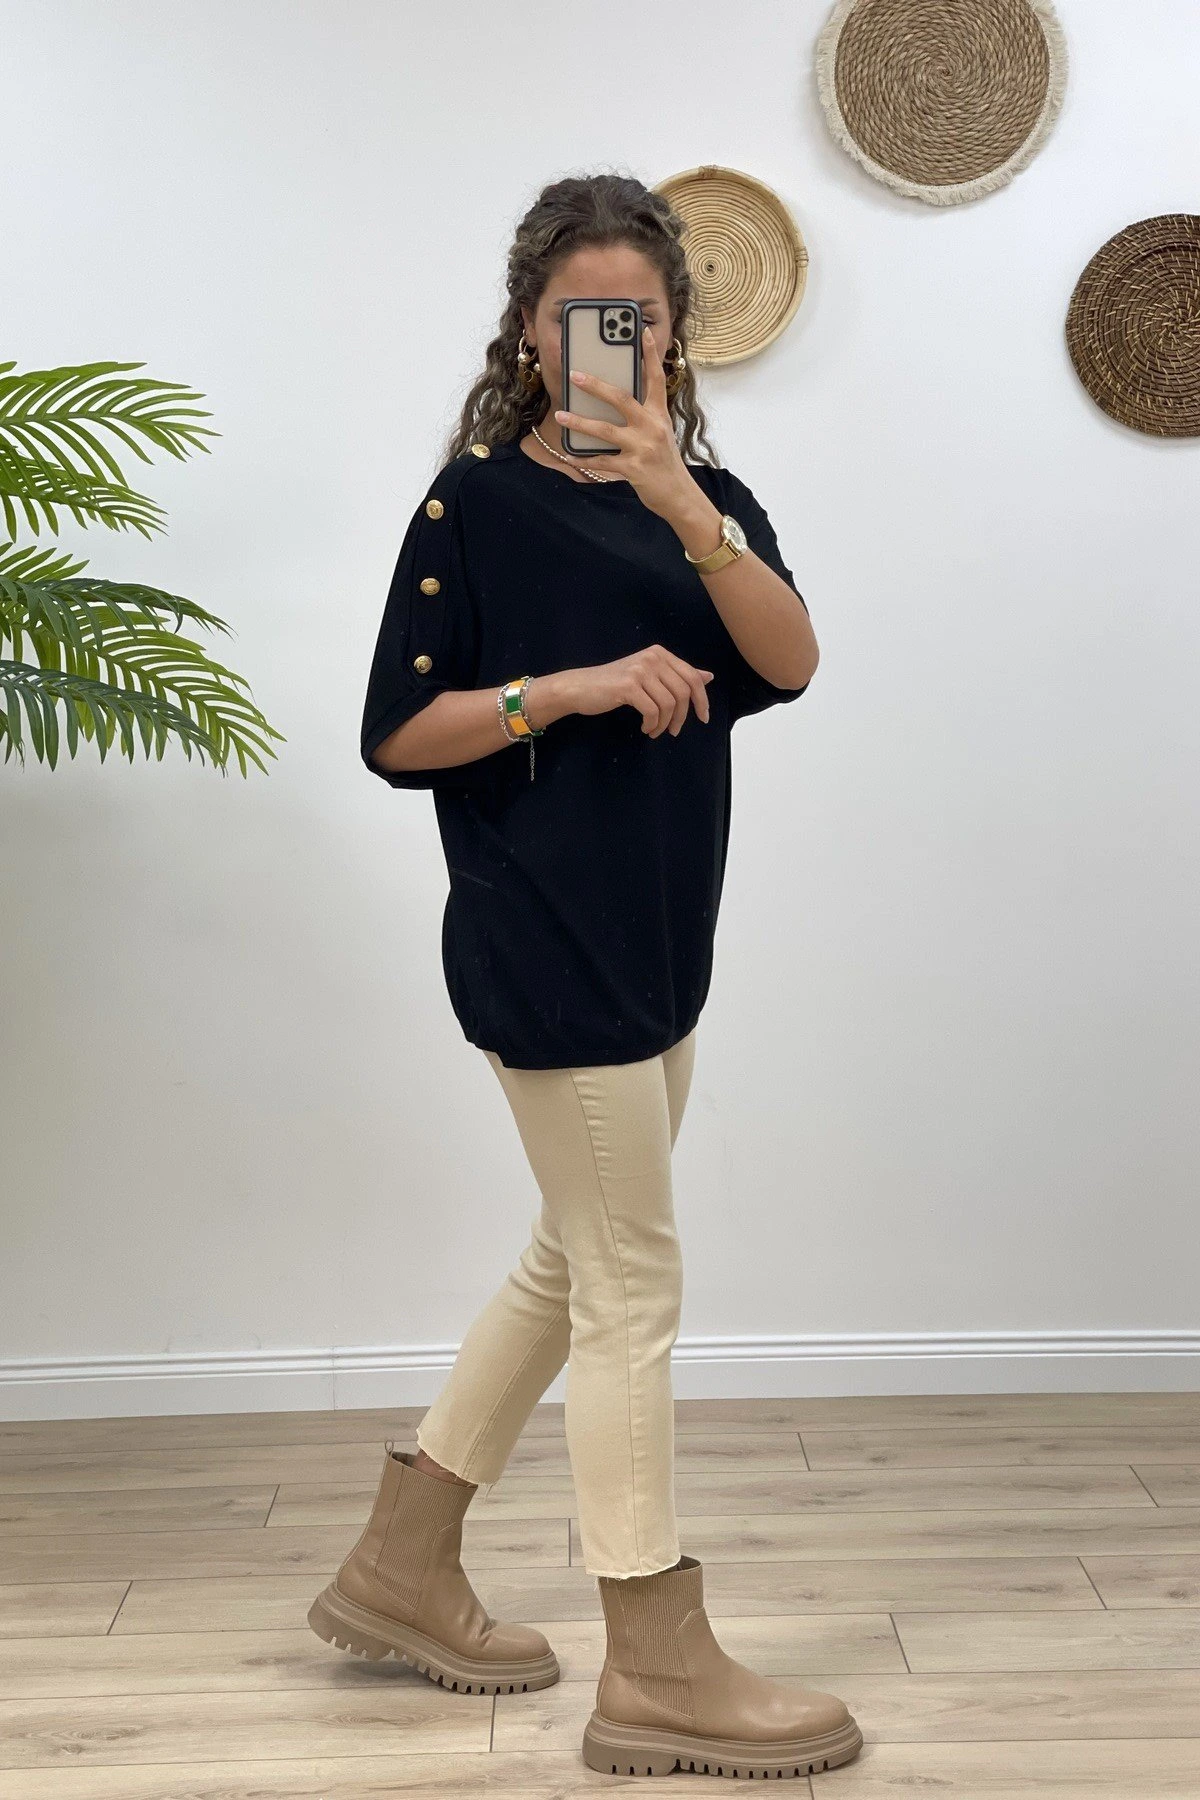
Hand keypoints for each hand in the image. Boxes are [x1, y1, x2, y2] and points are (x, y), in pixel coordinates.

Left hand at [553, 326, 694, 519]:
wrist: (679, 495)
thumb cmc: (665, 462)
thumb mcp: (660, 433)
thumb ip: (643, 416)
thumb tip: (612, 401)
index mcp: (659, 414)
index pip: (656, 378)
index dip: (649, 354)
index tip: (640, 330)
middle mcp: (652, 427)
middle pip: (621, 399)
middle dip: (595, 386)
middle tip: (574, 375)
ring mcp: (642, 448)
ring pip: (605, 430)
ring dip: (579, 422)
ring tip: (560, 415)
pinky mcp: (633, 469)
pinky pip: (602, 461)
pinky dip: (583, 459)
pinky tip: (568, 454)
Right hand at [570, 647, 712, 738]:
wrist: (580, 687)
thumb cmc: (614, 685)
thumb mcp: (649, 676)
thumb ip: (677, 675)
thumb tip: (708, 677)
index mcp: (660, 653)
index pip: (692, 677)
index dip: (702, 700)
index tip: (704, 717)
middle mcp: (652, 657)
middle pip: (684, 692)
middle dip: (683, 716)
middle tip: (674, 731)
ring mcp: (640, 670)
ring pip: (669, 704)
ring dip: (665, 724)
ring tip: (655, 731)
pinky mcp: (628, 686)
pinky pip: (652, 711)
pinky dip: (652, 724)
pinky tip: (645, 728)